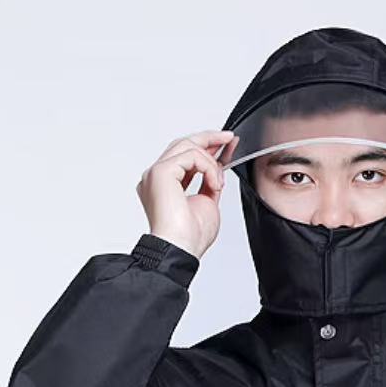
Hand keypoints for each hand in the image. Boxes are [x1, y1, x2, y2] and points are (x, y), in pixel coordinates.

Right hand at [136, 129, 239, 259]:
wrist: (181, 248)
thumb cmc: (190, 237)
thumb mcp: (207, 202)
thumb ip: (208, 184)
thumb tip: (216, 169)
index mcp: (163, 185)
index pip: (184, 156)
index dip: (206, 148)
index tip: (225, 145)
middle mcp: (156, 177)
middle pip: (183, 144)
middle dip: (209, 139)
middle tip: (229, 138)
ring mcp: (156, 173)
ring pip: (188, 146)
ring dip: (211, 160)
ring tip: (219, 181)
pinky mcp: (161, 172)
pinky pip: (192, 156)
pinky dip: (208, 168)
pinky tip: (214, 184)